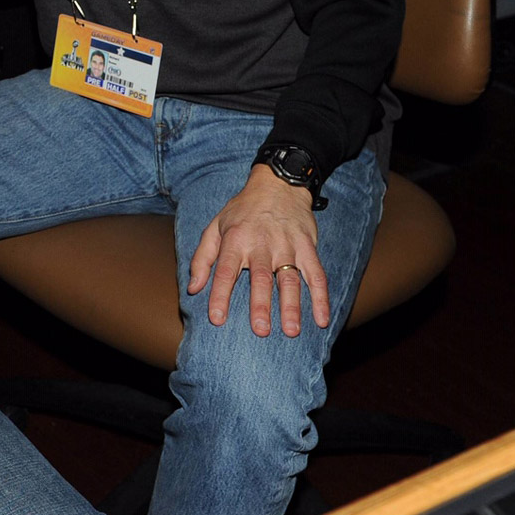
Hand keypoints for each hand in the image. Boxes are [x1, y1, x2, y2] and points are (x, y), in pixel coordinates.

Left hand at [186, 166, 328, 337]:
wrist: (278, 184)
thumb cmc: (242, 212)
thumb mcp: (215, 227)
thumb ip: (202, 258)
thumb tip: (193, 288)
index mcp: (236, 240)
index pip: (226, 271)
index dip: (220, 295)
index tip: (217, 319)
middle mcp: (262, 243)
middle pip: (260, 277)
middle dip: (260, 304)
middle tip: (260, 330)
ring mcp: (287, 246)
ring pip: (290, 278)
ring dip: (291, 305)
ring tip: (292, 330)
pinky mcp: (308, 247)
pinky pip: (317, 274)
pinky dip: (321, 297)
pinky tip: (322, 319)